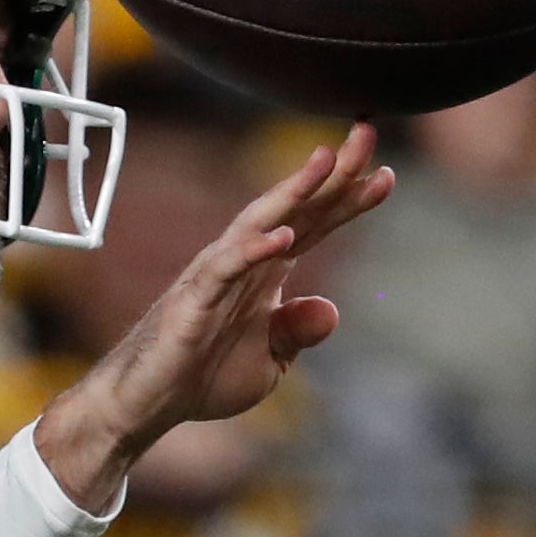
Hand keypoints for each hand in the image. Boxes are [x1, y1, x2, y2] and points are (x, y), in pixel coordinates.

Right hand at [37, 122, 393, 510]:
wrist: (148, 404)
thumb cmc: (202, 376)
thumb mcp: (269, 362)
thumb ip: (297, 332)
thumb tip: (330, 309)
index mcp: (265, 272)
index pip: (314, 225)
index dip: (348, 201)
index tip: (387, 176)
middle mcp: (242, 262)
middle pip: (293, 208)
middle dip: (331, 173)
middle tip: (367, 132)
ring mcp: (216, 276)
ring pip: (258, 222)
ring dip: (293, 191)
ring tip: (326, 162)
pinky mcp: (192, 301)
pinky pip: (225, 269)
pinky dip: (254, 250)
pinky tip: (284, 236)